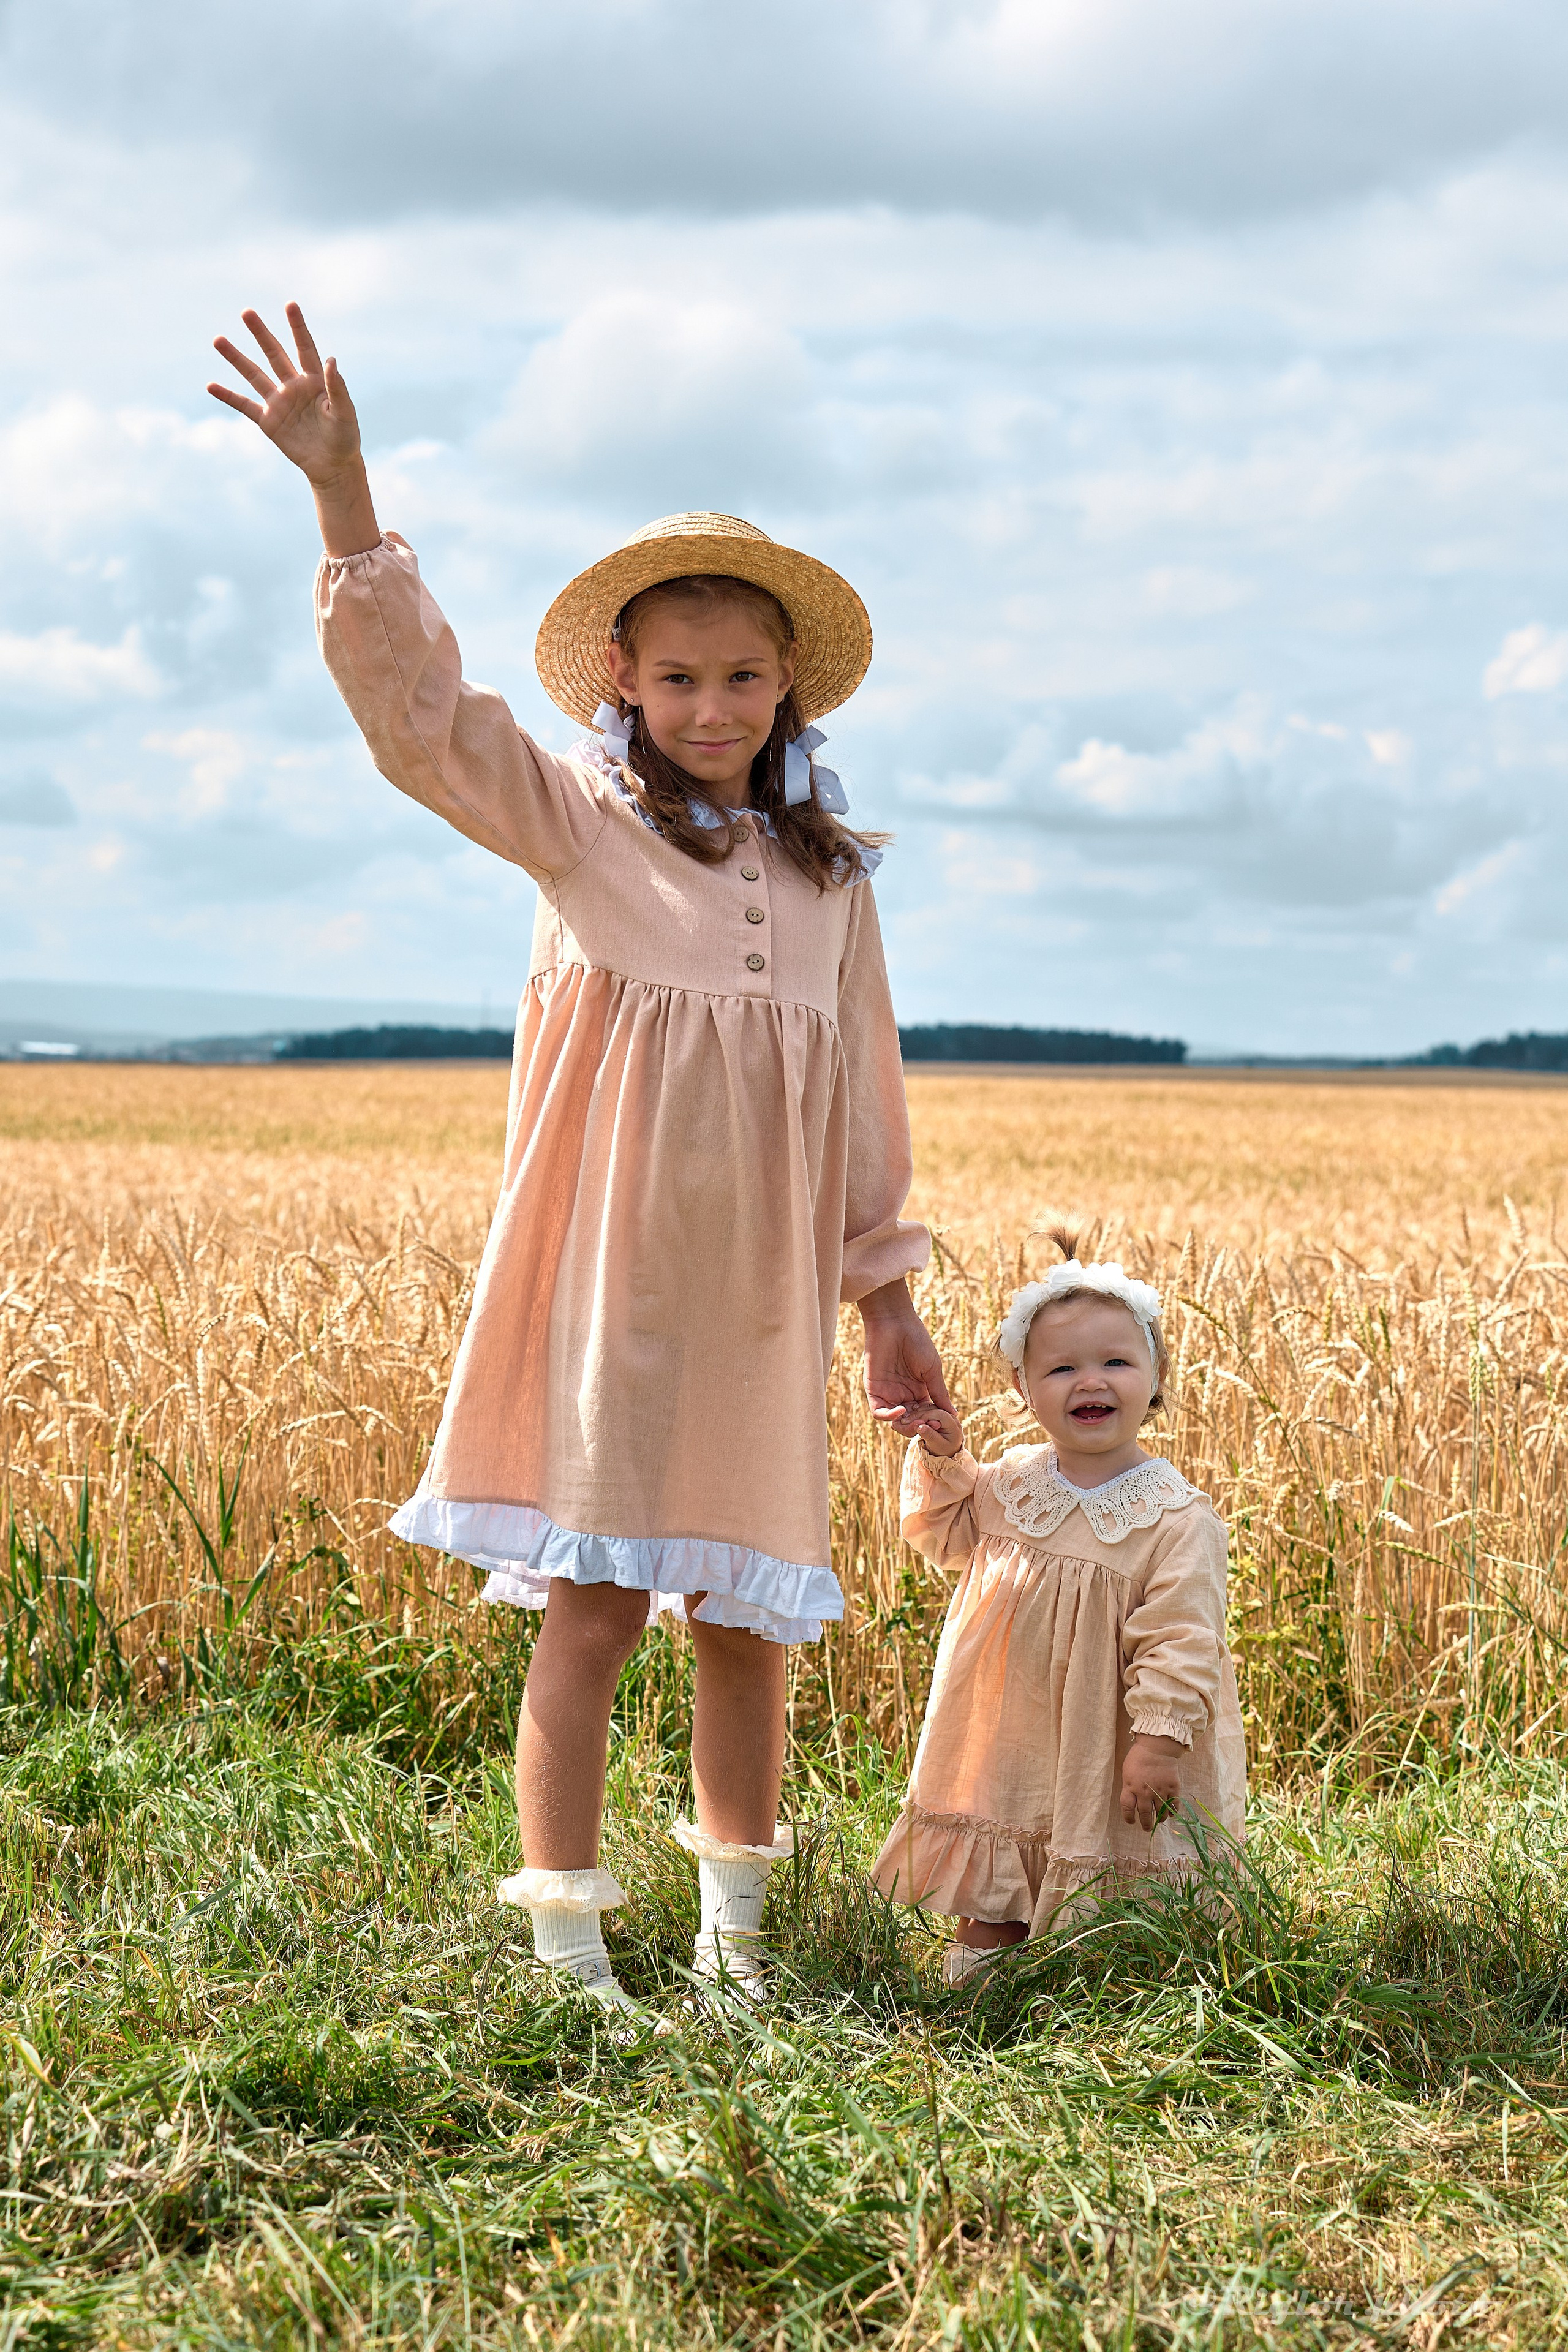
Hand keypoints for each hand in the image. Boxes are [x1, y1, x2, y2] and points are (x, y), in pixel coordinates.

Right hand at [209, 302, 360, 482]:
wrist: (333, 466)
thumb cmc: (345, 437)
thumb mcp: (344, 412)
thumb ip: (337, 387)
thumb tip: (332, 361)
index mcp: (315, 380)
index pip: (305, 347)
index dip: (297, 327)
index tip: (290, 304)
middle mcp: (294, 385)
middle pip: (274, 353)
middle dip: (261, 333)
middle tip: (247, 312)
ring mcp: (279, 402)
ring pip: (253, 374)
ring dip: (236, 358)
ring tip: (218, 339)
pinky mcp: (268, 421)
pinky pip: (244, 405)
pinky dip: (228, 396)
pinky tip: (210, 385)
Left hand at [860, 1281, 954, 1436]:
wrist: (895, 1323)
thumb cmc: (917, 1341)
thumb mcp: (932, 1370)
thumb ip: (940, 1393)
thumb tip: (953, 1414)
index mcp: (919, 1390)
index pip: (926, 1415)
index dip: (933, 1421)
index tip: (941, 1423)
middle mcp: (903, 1394)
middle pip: (910, 1421)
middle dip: (918, 1426)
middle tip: (927, 1425)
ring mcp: (888, 1393)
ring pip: (894, 1421)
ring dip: (904, 1425)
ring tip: (915, 1420)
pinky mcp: (873, 1389)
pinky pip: (878, 1411)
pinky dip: (888, 1416)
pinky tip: (901, 1410)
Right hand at [907, 1403, 964, 1455]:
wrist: (946, 1453)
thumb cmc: (943, 1451)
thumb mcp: (937, 1446)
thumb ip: (930, 1435)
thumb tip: (919, 1426)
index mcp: (953, 1423)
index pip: (937, 1414)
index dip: (923, 1417)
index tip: (910, 1423)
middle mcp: (950, 1415)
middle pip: (932, 1409)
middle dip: (917, 1414)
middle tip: (903, 1421)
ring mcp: (944, 1413)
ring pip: (928, 1407)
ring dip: (916, 1413)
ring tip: (904, 1420)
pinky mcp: (937, 1414)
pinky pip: (926, 1410)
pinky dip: (917, 1413)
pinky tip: (908, 1417)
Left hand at [1120, 1733, 1184, 1832]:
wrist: (1157, 1746)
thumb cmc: (1139, 1757)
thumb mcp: (1127, 1771)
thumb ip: (1129, 1787)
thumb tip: (1132, 1801)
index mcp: (1130, 1787)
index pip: (1127, 1809)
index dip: (1129, 1818)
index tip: (1131, 1822)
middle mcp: (1144, 1792)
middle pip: (1145, 1815)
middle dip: (1146, 1824)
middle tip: (1147, 1828)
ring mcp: (1159, 1790)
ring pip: (1160, 1812)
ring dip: (1160, 1819)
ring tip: (1159, 1820)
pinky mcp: (1172, 1788)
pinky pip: (1173, 1805)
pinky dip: (1173, 1812)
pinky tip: (1171, 1814)